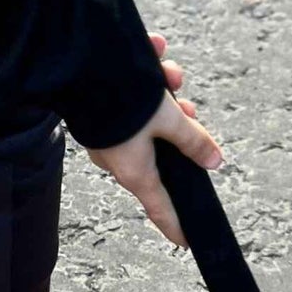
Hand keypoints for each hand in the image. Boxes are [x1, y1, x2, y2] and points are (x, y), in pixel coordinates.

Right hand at [87, 34, 222, 247]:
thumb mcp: (167, 118)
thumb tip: (215, 161)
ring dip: (166, 95)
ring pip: (150, 122)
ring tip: (170, 72)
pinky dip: (147, 79)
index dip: (175, 225)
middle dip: (181, 126)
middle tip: (188, 107)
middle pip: (163, 154)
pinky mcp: (101, 114)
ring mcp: (108, 138)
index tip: (186, 241)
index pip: (160, 208)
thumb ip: (193, 139)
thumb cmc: (120, 95)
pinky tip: (154, 50)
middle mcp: (119, 160)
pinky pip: (131, 103)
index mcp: (135, 171)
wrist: (77, 62)